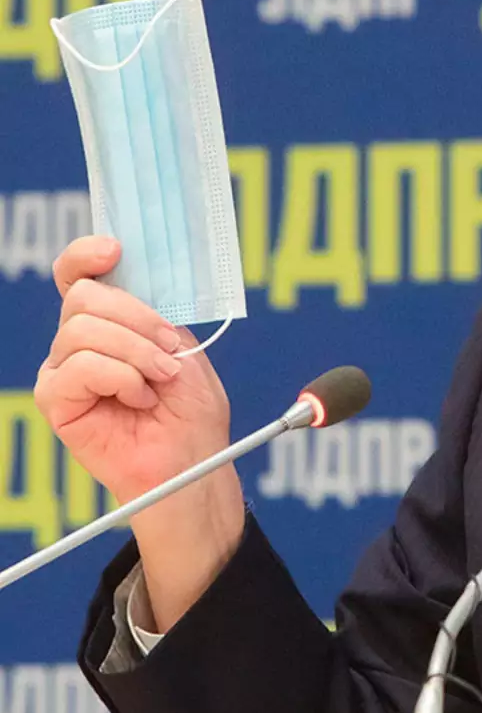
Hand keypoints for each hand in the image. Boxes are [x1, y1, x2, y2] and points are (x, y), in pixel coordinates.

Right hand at [33, 236, 243, 629]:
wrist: (192, 462)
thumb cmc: (192, 412)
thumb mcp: (185, 351)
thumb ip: (156, 316)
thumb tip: (130, 280)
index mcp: (114, 323)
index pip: (81, 275)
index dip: (87, 254)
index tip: (113, 250)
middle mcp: (82, 341)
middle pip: (85, 297)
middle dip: (137, 319)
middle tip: (171, 352)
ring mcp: (65, 369)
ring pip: (81, 331)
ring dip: (135, 353)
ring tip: (161, 381)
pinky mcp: (56, 400)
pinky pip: (77, 368)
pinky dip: (120, 379)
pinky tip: (139, 400)